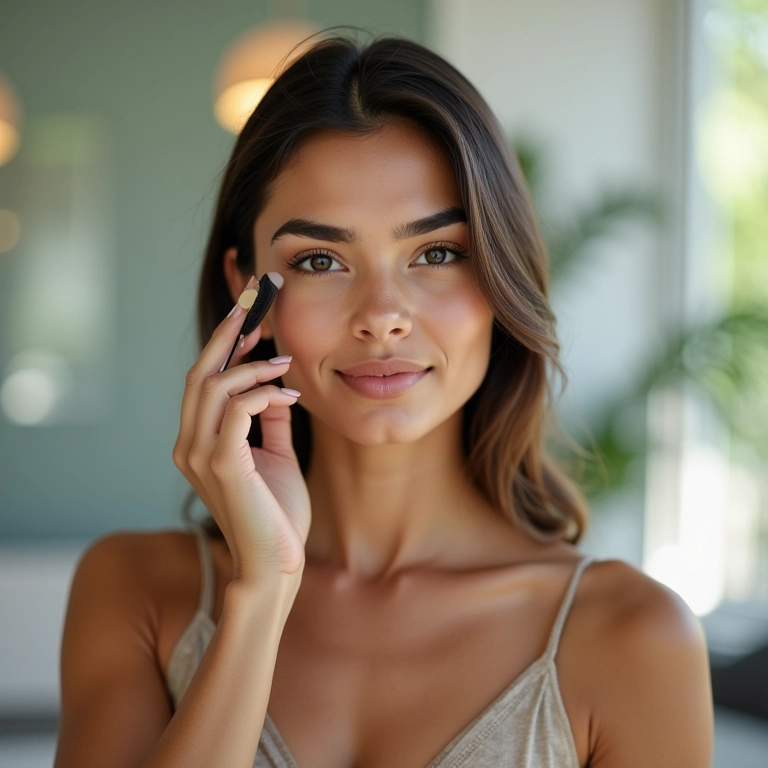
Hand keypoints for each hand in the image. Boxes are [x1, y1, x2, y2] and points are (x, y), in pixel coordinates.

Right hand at [172, 275, 309, 580]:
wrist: (276, 565)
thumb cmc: (276, 514)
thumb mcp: (274, 455)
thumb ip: (268, 420)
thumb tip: (276, 386)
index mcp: (198, 442)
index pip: (203, 381)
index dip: (223, 343)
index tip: (250, 315)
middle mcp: (189, 445)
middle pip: (200, 374)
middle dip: (228, 333)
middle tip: (257, 301)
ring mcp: (200, 455)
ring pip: (214, 386)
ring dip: (252, 365)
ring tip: (286, 361)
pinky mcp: (223, 465)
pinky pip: (238, 409)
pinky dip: (264, 393)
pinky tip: (292, 394)